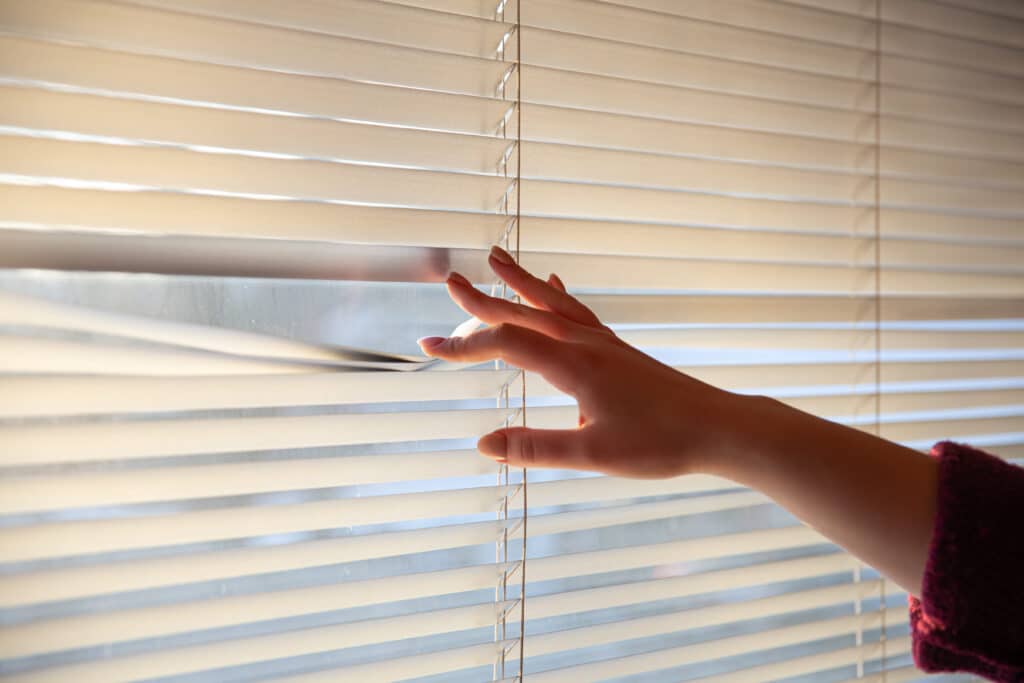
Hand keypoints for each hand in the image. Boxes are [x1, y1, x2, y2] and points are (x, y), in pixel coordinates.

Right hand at [418, 246, 748, 477]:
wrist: (717, 428)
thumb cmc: (660, 443)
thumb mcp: (593, 455)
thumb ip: (536, 448)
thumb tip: (483, 444)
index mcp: (573, 366)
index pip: (506, 343)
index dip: (464, 345)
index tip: (428, 346)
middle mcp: (585, 344)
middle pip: (525, 312)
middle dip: (483, 300)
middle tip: (450, 282)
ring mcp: (603, 342)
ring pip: (551, 304)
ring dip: (520, 283)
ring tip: (497, 259)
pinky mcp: (617, 349)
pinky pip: (578, 312)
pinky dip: (558, 297)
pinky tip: (556, 286)